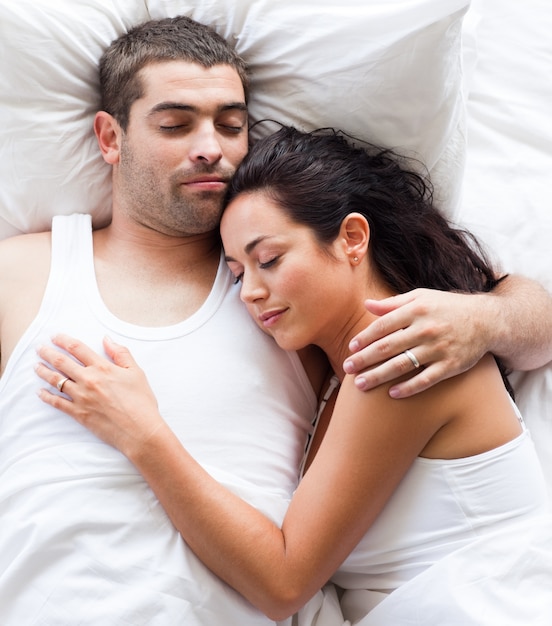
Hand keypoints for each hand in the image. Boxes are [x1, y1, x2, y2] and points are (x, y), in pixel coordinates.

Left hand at [36, 334, 164, 458]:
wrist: (139, 430)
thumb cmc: (141, 402)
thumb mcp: (136, 372)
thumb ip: (121, 354)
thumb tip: (107, 339)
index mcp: (103, 368)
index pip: (78, 349)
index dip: (64, 340)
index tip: (55, 337)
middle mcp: (88, 380)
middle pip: (62, 362)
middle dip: (48, 353)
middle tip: (39, 348)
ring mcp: (81, 397)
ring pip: (56, 380)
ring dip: (44, 372)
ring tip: (36, 366)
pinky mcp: (78, 413)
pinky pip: (57, 402)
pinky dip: (46, 396)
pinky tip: (40, 392)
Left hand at [343, 289, 487, 397]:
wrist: (487, 320)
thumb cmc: (447, 307)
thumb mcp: (421, 297)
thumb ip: (393, 303)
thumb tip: (366, 305)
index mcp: (417, 310)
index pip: (384, 326)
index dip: (365, 338)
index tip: (351, 348)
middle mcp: (426, 329)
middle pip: (388, 347)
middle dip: (364, 359)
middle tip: (347, 368)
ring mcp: (439, 349)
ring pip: (402, 366)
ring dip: (378, 376)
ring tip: (360, 385)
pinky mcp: (451, 366)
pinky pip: (425, 380)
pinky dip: (408, 388)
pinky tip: (391, 393)